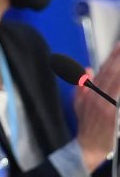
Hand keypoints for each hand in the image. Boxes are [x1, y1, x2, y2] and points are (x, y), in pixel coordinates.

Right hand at [76, 42, 119, 171]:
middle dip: (118, 60)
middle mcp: (97, 96)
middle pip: (111, 74)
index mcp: (90, 92)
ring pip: (115, 83)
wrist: (87, 146)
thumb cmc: (85, 125)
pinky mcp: (112, 116)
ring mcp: (106, 106)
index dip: (112, 57)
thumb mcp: (78, 103)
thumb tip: (87, 69)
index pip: (103, 70)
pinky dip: (119, 88)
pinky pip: (117, 98)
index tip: (118, 46)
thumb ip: (82, 85)